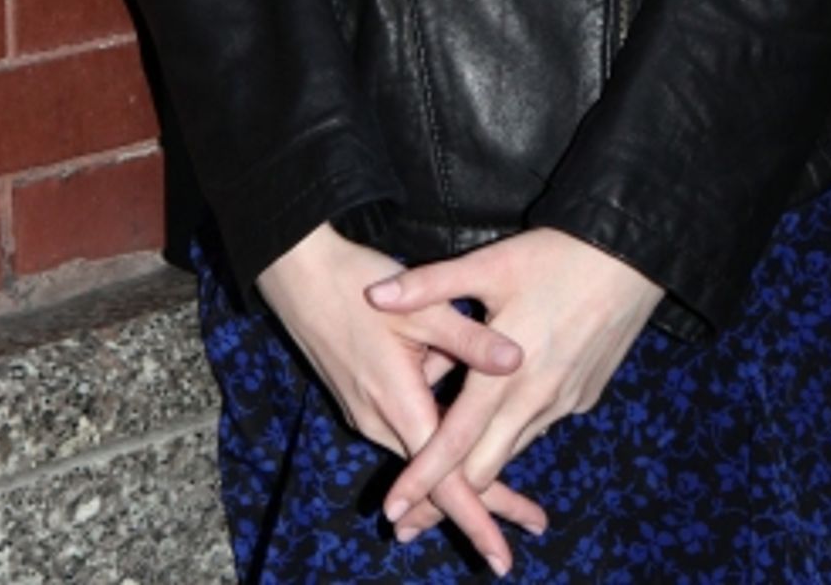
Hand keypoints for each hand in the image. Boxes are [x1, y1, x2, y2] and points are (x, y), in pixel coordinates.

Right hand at [257, 223, 546, 574]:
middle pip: (438, 480)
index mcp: (400, 405)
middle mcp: (380, 421)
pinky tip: (461, 425)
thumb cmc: (358, 285)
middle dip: (486, 502)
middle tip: (534, 520)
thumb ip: (469, 339)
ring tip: (510, 489)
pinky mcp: (360, 399)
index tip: (503, 559)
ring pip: (422, 455)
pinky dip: (436, 442)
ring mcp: (366, 413)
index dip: (477, 521)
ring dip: (461, 469)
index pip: (444, 483)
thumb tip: (520, 360)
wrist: (296, 273)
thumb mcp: (420, 306)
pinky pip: (405, 431)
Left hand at [366, 228, 661, 541]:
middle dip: (447, 493)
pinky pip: (538, 425)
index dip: (422, 479)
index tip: (395, 509)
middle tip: (413, 511)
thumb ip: (429, 286)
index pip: (455, 443)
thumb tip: (374, 296)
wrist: (630, 258)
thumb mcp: (488, 265)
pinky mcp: (583, 397)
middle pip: (485, 468)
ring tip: (449, 477)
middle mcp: (535, 400)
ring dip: (481, 464)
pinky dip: (512, 432)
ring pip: (513, 449)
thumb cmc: (554, 257)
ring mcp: (564, 403)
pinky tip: (498, 417)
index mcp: (504, 375)